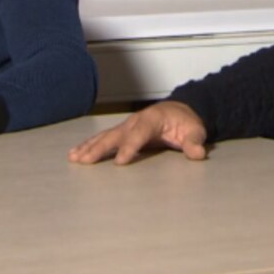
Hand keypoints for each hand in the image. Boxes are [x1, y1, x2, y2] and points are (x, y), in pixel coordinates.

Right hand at [67, 101, 206, 164]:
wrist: (178, 111)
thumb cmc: (186, 123)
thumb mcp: (195, 131)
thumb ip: (194, 142)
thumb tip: (198, 154)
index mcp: (152, 119)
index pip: (139, 134)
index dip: (129, 147)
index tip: (119, 162)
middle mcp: (135, 121)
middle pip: (115, 135)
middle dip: (100, 148)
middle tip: (86, 160)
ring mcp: (126, 126)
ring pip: (105, 136)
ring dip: (89, 147)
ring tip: (74, 158)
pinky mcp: (122, 133)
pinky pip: (102, 139)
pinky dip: (88, 146)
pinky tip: (76, 154)